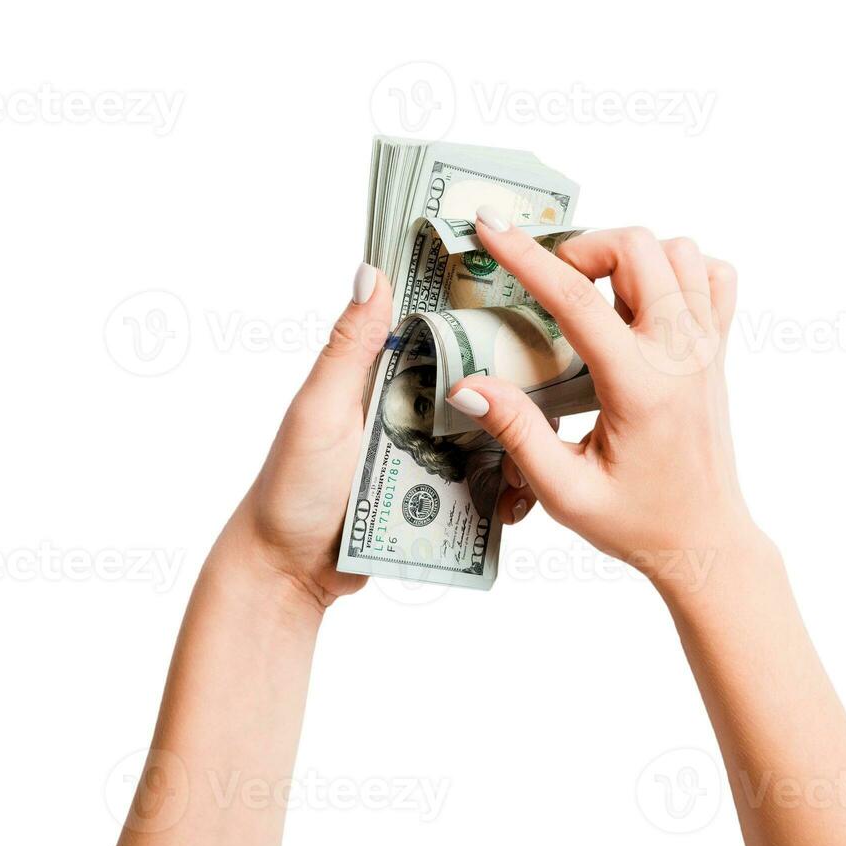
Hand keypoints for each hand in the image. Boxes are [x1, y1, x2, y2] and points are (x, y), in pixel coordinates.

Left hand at [220, 262, 540, 610]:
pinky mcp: (439, 497)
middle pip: (479, 386)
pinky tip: (521, 497)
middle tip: (556, 399)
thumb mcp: (319, 411)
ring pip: (491, 437)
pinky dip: (504, 488)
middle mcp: (410, 408)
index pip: (441, 333)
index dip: (482, 319)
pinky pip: (483, 485)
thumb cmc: (291, 487)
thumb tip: (371, 272)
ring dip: (517, 445)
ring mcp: (428, 453)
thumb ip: (348, 348)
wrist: (289, 573)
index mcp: (380, 376)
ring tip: (541, 457)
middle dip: (517, 392)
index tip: (531, 309)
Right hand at [445, 212, 762, 596]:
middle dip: (583, 247)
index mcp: (640, 386)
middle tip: (552, 282)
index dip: (527, 257)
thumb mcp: (565, 491)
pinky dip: (679, 269)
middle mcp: (681, 353)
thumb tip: (468, 384)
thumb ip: (517, 433)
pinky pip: (713, 275)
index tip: (491, 226)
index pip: (577, 299)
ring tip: (597, 293)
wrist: (705, 540)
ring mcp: (707, 345)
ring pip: (678, 251)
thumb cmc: (636, 521)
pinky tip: (645, 300)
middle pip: (637, 248)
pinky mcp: (719, 347)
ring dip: (631, 255)